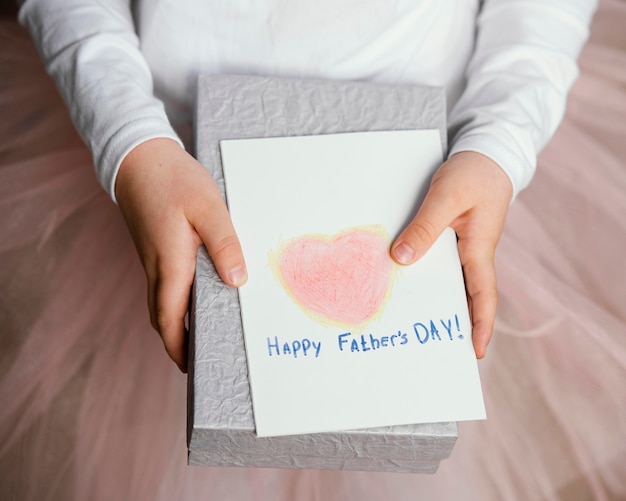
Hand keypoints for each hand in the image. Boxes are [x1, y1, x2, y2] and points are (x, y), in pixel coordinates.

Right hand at [115, 138, 246, 371]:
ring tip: (201, 337)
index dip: (179, 346)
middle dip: (178, 343)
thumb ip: (224, 245)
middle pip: (162, 317)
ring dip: (176, 324)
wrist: (139, 157)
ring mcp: (152, 259)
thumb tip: (237, 283)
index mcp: (171, 263)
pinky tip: (196, 299)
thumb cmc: (174, 180)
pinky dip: (176, 303)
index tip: (191, 369)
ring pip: (160, 303)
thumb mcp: (208, 208)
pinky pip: (163, 286)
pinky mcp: (154, 249)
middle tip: (199, 360)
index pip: (169, 318)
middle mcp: (156, 267)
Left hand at [391, 151, 512, 357]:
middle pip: (466, 296)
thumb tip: (401, 259)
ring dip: (438, 300)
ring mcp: (464, 247)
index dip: (480, 324)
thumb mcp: (446, 197)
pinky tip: (407, 280)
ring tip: (413, 323)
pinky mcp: (453, 237)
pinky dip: (428, 276)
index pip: (484, 295)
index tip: (475, 353)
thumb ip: (425, 228)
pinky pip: (441, 263)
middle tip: (436, 349)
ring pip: (451, 281)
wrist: (486, 155)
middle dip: (455, 322)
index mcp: (479, 249)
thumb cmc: (473, 174)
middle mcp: (473, 254)